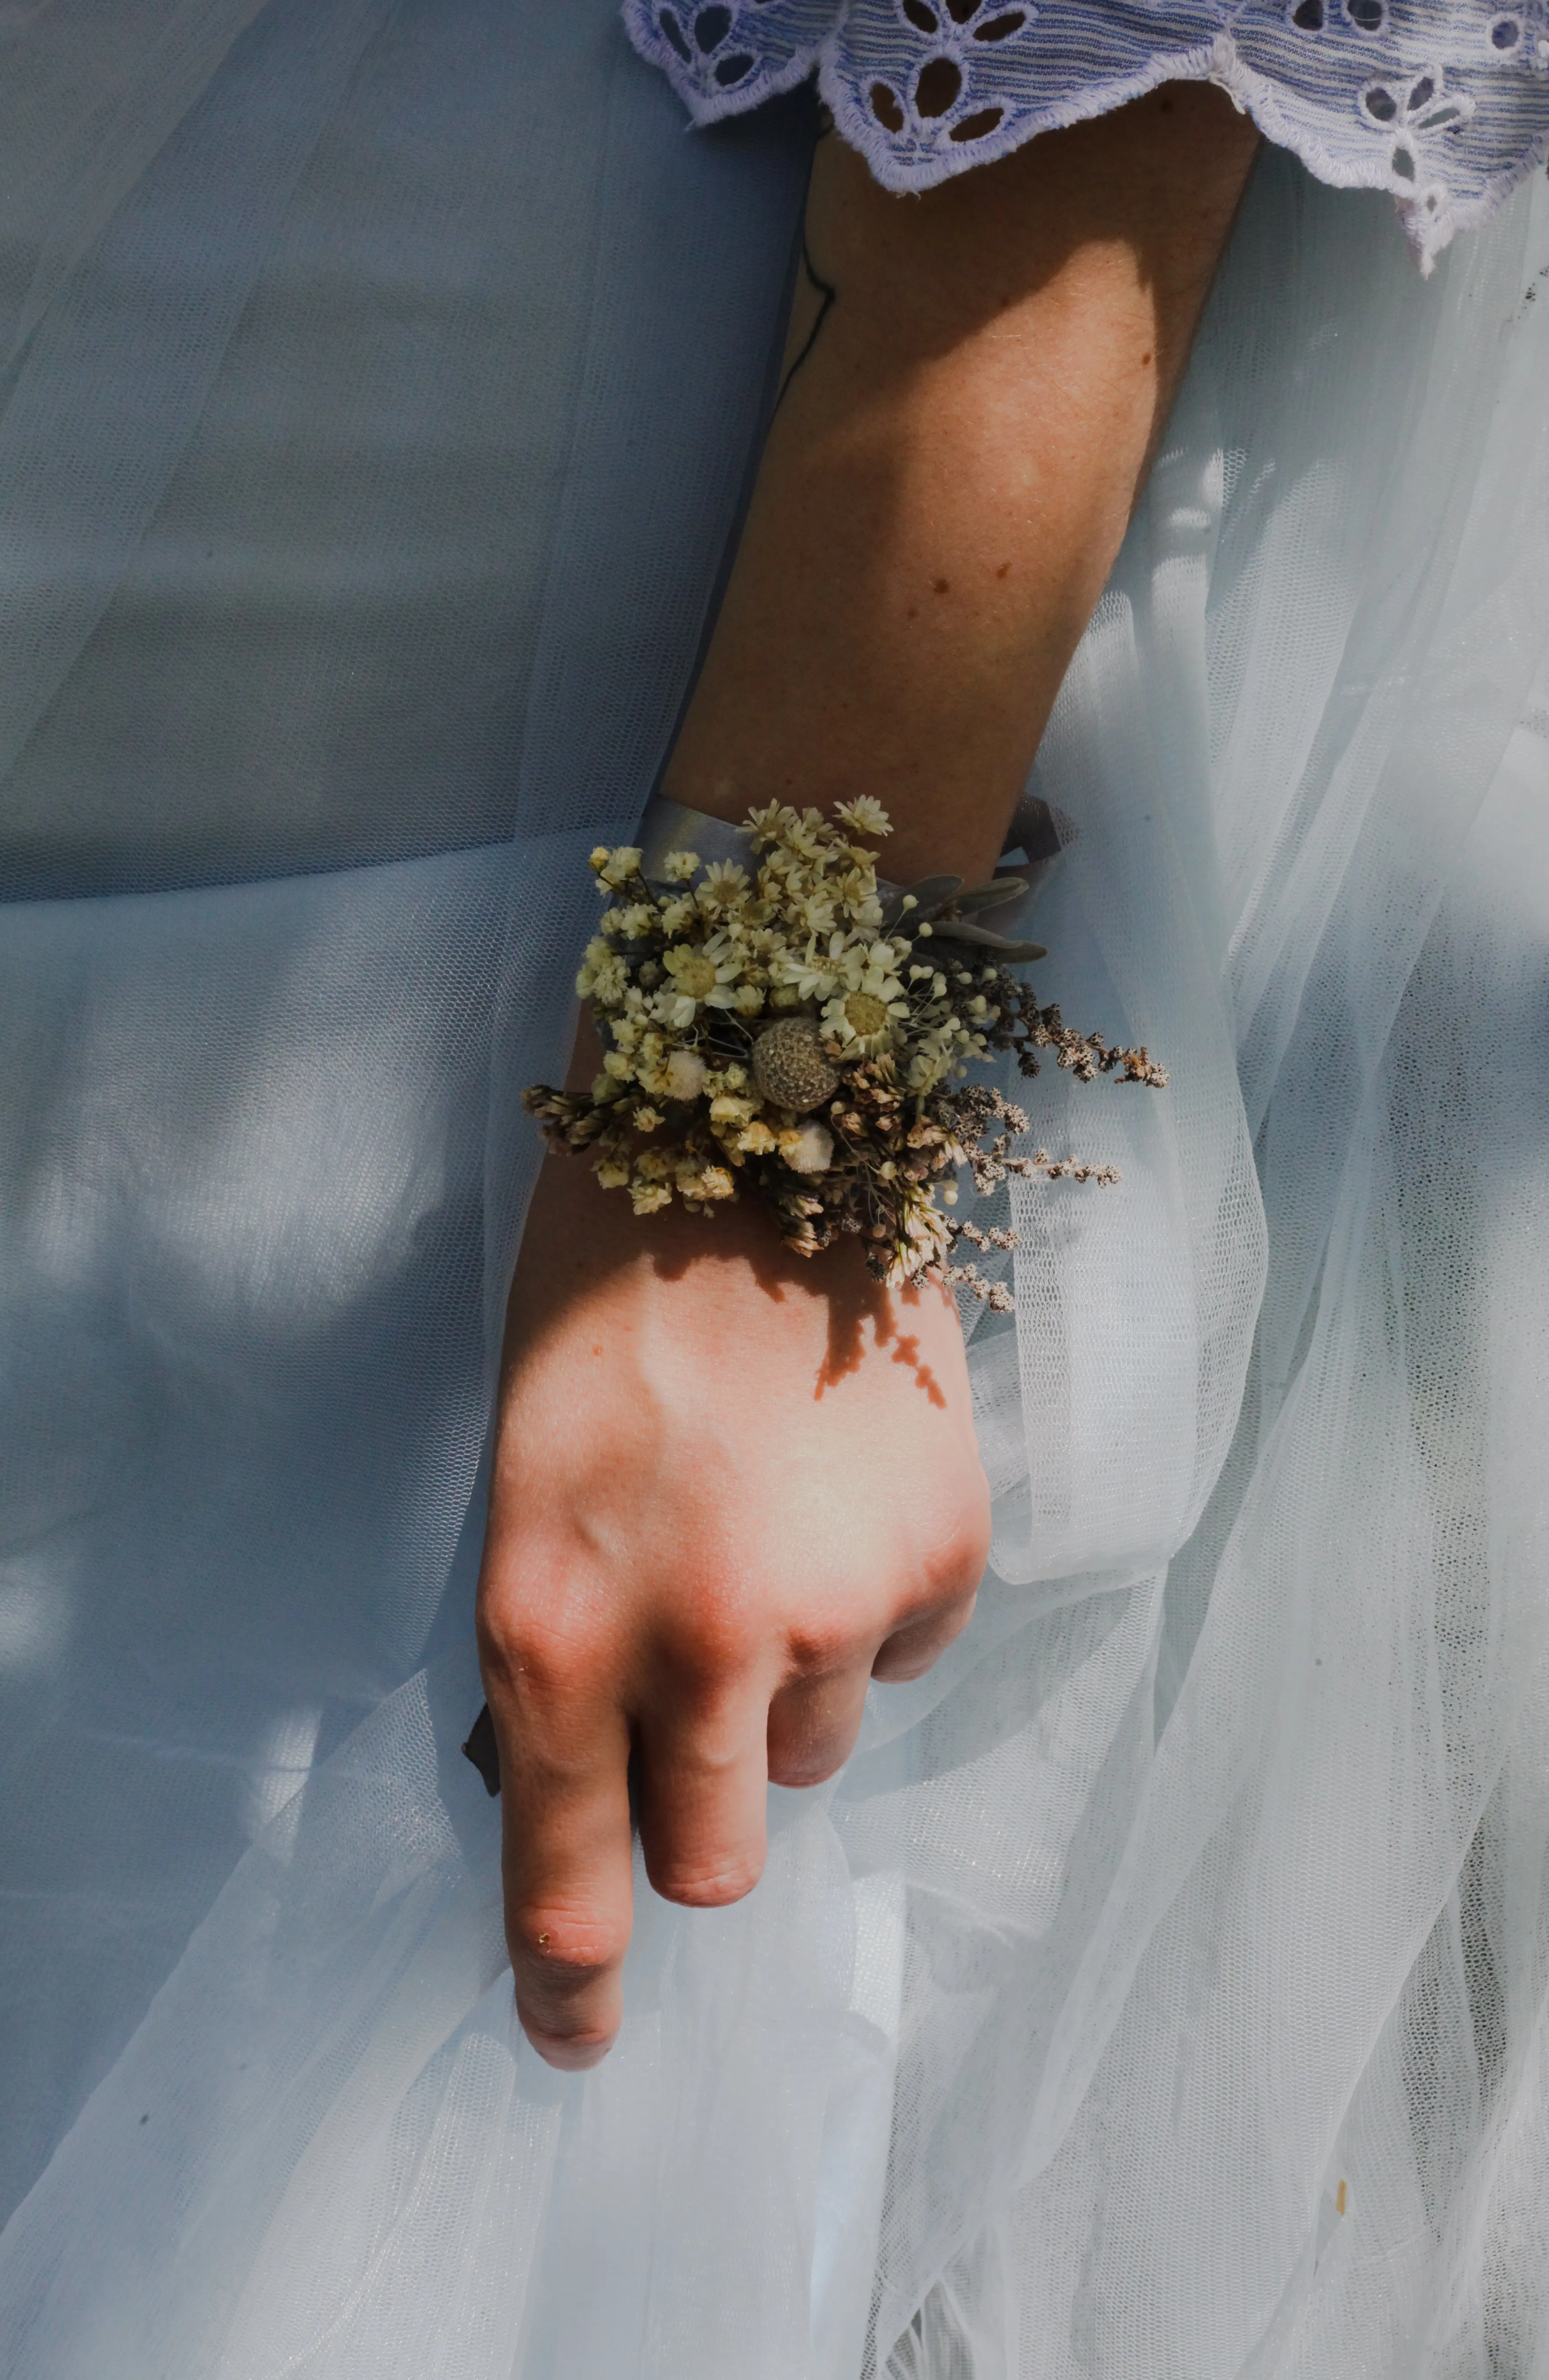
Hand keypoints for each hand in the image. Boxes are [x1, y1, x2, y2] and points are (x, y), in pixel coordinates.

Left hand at [476, 1143, 989, 2067]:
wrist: (754, 1139)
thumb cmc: (604, 1308)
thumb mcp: (523, 1495)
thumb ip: (557, 1653)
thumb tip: (585, 1780)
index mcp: (553, 1627)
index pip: (561, 1874)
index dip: (568, 1982)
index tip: (575, 2041)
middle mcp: (692, 1644)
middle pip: (712, 1858)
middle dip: (699, 1812)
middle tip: (702, 1709)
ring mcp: (832, 1608)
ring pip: (808, 1745)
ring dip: (786, 1677)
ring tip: (772, 1521)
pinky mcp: (939, 1556)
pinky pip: (908, 1651)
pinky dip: (875, 1601)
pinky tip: (844, 1486)